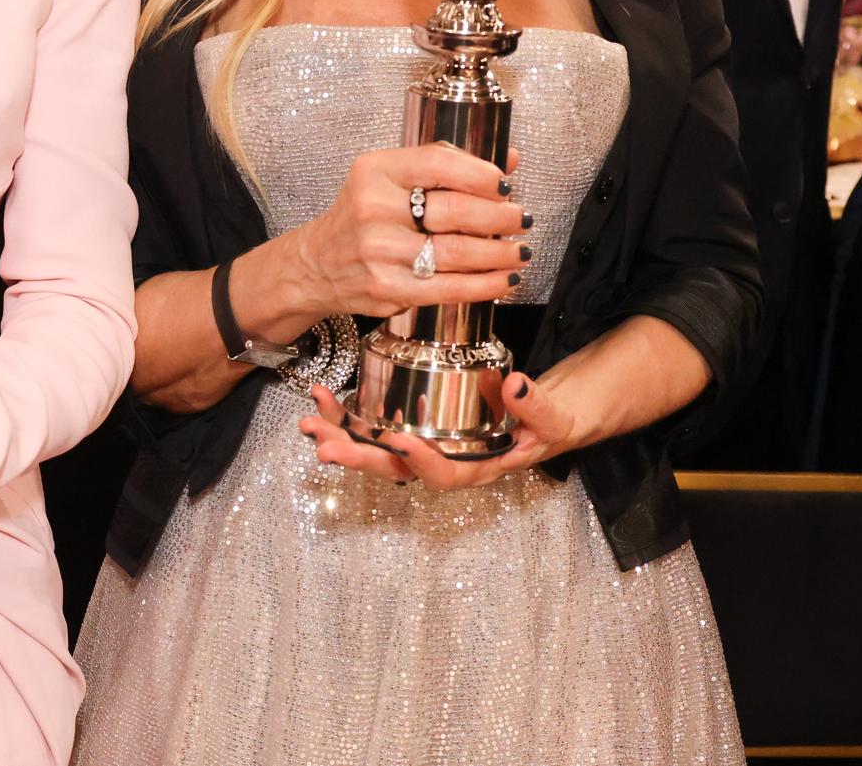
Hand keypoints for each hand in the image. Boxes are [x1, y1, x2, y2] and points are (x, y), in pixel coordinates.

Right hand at [278, 144, 528, 317]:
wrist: (316, 264)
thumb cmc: (361, 217)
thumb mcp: (391, 179)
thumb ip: (448, 165)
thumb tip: (510, 160)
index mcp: (375, 171)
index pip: (438, 163)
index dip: (481, 174)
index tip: (505, 185)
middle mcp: (373, 208)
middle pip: (455, 210)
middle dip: (500, 216)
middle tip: (521, 219)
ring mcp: (379, 251)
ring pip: (458, 252)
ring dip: (499, 253)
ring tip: (519, 250)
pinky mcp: (387, 288)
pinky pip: (449, 287)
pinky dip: (485, 284)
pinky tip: (504, 279)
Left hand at [298, 377, 576, 488]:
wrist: (539, 420)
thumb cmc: (545, 426)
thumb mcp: (552, 420)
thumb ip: (536, 407)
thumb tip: (516, 385)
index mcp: (474, 468)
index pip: (444, 475)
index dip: (421, 462)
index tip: (401, 442)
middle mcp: (441, 463)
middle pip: (394, 468)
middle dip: (358, 457)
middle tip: (325, 447)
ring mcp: (420, 447)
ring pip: (374, 449)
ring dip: (339, 435)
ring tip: (310, 423)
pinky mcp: (407, 427)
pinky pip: (370, 426)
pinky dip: (343, 413)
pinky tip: (321, 395)